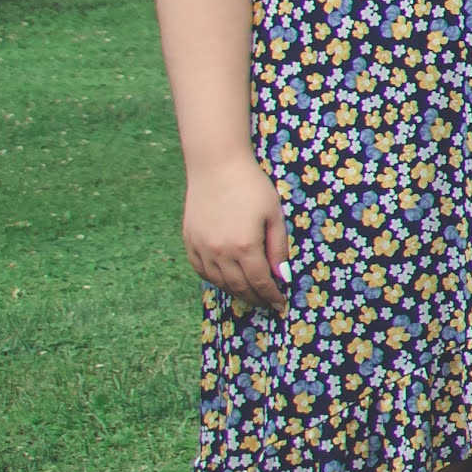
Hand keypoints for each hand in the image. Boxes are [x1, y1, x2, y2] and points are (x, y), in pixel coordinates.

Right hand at [185, 158, 287, 309]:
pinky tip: (226, 279)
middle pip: (239, 286)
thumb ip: (278, 248)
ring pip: (219, 282)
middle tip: (267, 303)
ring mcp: (201, 248)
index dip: (271, 297)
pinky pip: (201, 270)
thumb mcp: (274, 216)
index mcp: (244, 246)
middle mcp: (220, 252)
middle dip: (255, 298)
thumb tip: (281, 276)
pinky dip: (215, 279)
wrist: (216, 166)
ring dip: (236, 291)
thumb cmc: (251, 187)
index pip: (260, 282)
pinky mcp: (189, 242)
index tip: (280, 305)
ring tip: (250, 294)